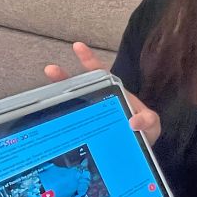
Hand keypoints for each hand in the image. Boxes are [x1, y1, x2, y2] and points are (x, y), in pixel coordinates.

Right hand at [45, 41, 161, 144]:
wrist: (138, 150)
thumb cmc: (145, 132)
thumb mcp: (152, 124)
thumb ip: (148, 120)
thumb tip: (134, 122)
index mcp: (114, 94)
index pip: (101, 74)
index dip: (89, 60)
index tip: (78, 47)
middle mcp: (99, 102)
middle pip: (79, 87)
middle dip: (64, 78)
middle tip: (51, 70)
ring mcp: (91, 115)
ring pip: (72, 104)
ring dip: (57, 98)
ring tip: (45, 95)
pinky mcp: (86, 130)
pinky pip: (73, 124)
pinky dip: (61, 123)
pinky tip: (49, 125)